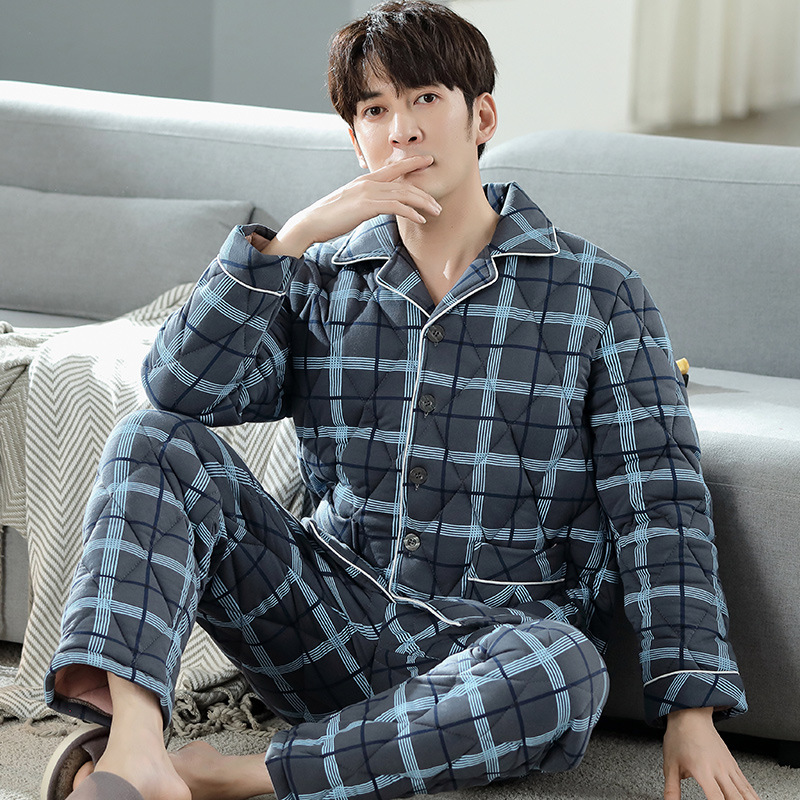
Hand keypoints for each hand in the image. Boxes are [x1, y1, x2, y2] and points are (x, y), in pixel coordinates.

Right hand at [251, 155, 440, 257]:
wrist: (312, 223)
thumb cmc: (329, 218)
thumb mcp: (350, 205)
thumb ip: (365, 202)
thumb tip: (375, 208)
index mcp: (364, 180)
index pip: (393, 168)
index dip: (412, 163)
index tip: (427, 161)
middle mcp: (368, 183)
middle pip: (404, 182)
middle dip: (424, 192)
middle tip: (438, 202)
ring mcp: (367, 192)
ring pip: (403, 193)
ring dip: (423, 203)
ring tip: (436, 212)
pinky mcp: (366, 205)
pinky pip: (395, 206)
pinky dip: (411, 212)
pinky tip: (421, 219)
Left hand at [663, 707, 760, 799]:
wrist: (690, 716)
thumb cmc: (680, 737)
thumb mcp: (670, 764)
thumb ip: (671, 788)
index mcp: (703, 771)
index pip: (716, 798)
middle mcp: (719, 770)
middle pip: (735, 797)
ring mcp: (729, 767)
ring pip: (746, 792)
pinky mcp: (733, 765)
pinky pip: (747, 785)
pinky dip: (753, 796)